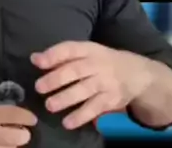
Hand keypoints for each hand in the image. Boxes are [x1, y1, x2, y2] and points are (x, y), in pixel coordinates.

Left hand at [32, 41, 151, 129]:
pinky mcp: (111, 99)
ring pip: (84, 90)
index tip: (37, 62)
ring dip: (66, 98)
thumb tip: (35, 58)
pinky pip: (95, 108)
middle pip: (76, 70)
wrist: (136, 73)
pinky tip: (68, 122)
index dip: (54, 54)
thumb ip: (63, 56)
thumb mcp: (87, 53)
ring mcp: (105, 81)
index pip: (70, 48)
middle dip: (56, 78)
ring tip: (50, 105)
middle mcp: (97, 64)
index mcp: (89, 49)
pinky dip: (81, 116)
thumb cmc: (103, 61)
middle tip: (39, 87)